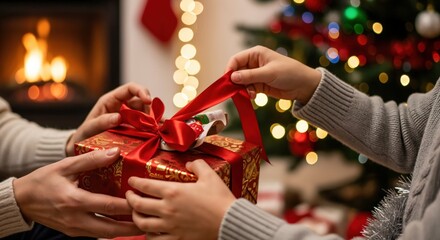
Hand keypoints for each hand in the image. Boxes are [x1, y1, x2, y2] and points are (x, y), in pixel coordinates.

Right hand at [13, 147, 143, 237]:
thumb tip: (115, 152)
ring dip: (124, 231)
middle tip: (150, 221)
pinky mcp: (73, 232)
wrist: (22, 200)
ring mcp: (75, 229)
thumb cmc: (44, 180)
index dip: (128, 205)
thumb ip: (91, 160)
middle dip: (132, 227)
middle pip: (111, 228)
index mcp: (75, 201)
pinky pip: (97, 234)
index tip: (144, 199)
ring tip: (142, 224)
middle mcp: (76, 219)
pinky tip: (123, 224)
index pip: (109, 206)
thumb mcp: (66, 166)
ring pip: (105, 234)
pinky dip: (112, 230)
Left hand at [66, 83, 150, 155]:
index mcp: (111, 100)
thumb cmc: (84, 135)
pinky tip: (157, 135)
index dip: (141, 91)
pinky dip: (151, 129)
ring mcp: (128, 117)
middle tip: (154, 123)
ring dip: (152, 121)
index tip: (149, 101)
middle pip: (142, 102)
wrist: (82, 148)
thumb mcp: (89, 128)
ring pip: (145, 114)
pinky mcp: (132, 128)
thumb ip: (101, 122)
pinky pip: (144, 126)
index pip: (130, 88)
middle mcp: (122, 106)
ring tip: (158, 131)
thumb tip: (118, 117)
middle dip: (150, 110)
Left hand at [125, 159, 235, 239]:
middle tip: (128, 195)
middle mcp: (167, 209)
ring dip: (136, 217)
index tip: (131, 180)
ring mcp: (170, 226)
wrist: (229, 221)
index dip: (135, 182)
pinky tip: (149, 231)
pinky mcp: (176, 239)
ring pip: (142, 224)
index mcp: (173, 191)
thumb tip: (189, 164)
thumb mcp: (210, 176)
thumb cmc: (220, 199)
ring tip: (136, 213)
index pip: (145, 185)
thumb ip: (197, 165)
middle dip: (130, 199)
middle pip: (138, 205)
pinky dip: (148, 235)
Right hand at [225, 45, 321, 104]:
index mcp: (256, 54)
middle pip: (236, 71)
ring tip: (249, 95)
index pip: (236, 60)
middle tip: (235, 91)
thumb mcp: (269, 73)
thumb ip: (250, 76)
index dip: (229, 69)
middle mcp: (254, 63)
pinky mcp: (259, 85)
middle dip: (235, 81)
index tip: (227, 81)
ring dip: (242, 89)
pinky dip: (248, 93)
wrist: (304, 86)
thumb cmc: (289, 73)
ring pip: (241, 82)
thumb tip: (232, 77)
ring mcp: (256, 75)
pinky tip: (253, 97)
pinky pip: (247, 89)